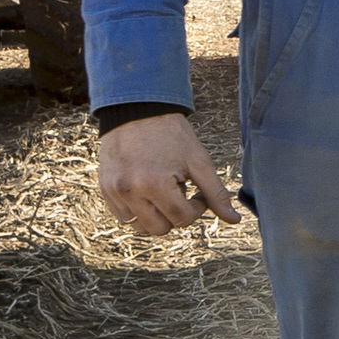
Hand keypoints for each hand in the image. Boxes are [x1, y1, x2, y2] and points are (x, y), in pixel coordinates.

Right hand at [97, 112, 241, 234]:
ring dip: (155, 215)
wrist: (137, 110)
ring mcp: (114, 192)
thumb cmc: (171, 134)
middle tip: (180, 191)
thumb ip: (216, 193)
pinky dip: (137, 210)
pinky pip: (123, 216)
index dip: (196, 208)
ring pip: (140, 226)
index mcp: (155, 185)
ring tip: (161, 189)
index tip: (197, 193)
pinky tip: (146, 189)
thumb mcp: (199, 161)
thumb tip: (234, 220)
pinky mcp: (105, 189)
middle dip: (175, 215)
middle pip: (160, 229)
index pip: (182, 219)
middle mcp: (130, 192)